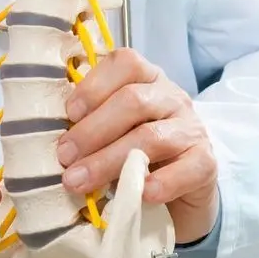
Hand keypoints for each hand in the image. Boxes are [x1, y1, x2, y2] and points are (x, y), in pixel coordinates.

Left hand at [56, 48, 218, 243]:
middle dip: (92, 130)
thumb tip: (52, 138)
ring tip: (79, 181)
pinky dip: (160, 182)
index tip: (68, 113)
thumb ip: (91, 124)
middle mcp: (172, 97)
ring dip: (109, 160)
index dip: (94, 85)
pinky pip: (187, 168)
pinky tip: (138, 194)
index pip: (125, 63)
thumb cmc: (137, 152)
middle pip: (133, 101)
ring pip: (152, 137)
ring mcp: (192, 128)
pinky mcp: (206, 162)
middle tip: (64, 157)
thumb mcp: (113, 131)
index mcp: (147, 79)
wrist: (183, 187)